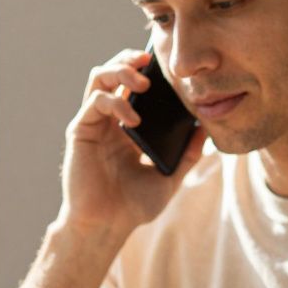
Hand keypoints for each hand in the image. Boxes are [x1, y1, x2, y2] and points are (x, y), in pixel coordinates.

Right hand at [59, 50, 207, 238]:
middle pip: (114, 72)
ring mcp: (94, 124)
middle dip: (130, 60)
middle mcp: (109, 120)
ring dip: (119, 70)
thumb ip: (188, 155)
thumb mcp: (169, 178)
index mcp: (127, 127)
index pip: (133, 85)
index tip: (165, 65)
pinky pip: (95, 102)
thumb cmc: (133, 206)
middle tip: (150, 61)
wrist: (107, 227)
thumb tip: (207, 130)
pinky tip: (132, 120)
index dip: (145, 69)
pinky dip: (115, 102)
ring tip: (142, 82)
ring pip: (99, 78)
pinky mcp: (81, 131)